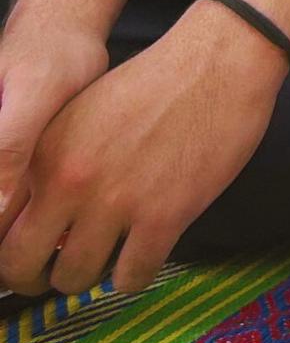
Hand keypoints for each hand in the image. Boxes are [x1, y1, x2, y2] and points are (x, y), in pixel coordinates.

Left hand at [0, 4, 288, 295]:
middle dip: (35, 278)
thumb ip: (50, 162)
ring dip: (88, 277)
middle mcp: (69, 181)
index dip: (7, 251)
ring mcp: (115, 201)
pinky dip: (133, 276)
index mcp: (43, 153)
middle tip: (55, 271)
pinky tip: (141, 255)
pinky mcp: (163, 216)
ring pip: (74, 279)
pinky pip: (130, 278)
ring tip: (105, 259)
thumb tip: (38, 213)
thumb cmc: (155, 83)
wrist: (217, 63)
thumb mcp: (80, 113)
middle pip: (21, 266)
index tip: (26, 255)